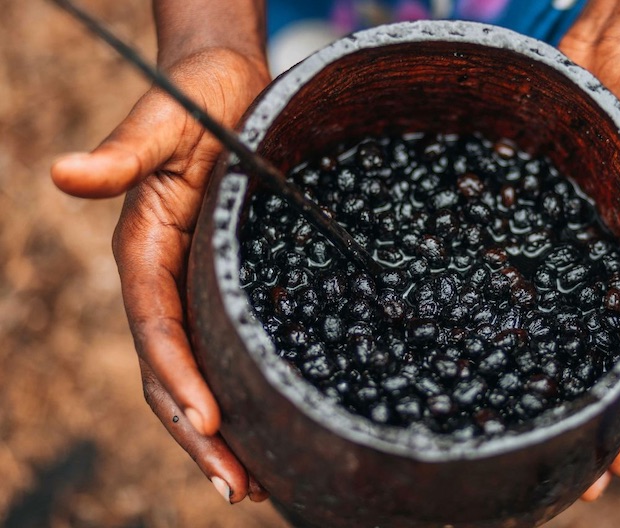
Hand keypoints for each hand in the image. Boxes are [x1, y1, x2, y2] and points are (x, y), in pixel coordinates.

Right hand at [52, 46, 270, 502]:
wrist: (224, 86)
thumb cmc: (196, 99)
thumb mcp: (162, 125)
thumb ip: (121, 156)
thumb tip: (62, 174)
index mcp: (144, 250)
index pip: (157, 328)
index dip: (178, 377)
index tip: (207, 425)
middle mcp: (165, 279)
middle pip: (172, 371)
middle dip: (200, 434)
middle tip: (239, 487)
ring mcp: (195, 286)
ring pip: (198, 372)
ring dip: (218, 433)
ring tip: (254, 484)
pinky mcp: (226, 283)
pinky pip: (225, 348)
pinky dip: (239, 393)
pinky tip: (267, 427)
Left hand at [560, 0, 619, 497]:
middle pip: (618, 353)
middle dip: (601, 415)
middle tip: (573, 476)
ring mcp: (595, 246)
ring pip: (577, 327)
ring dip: (563, 380)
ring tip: (531, 429)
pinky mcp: (559, 221)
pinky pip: (544, 279)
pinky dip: (528, 319)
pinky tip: (501, 351)